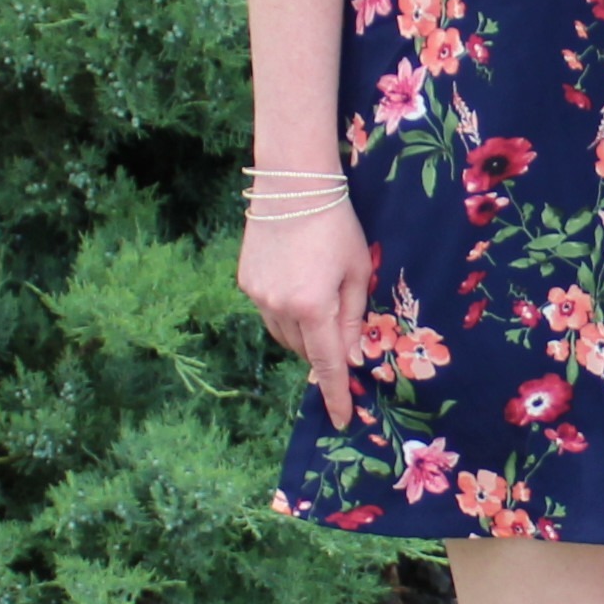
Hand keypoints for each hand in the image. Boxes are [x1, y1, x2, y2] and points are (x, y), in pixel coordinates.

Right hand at [238, 195, 372, 428]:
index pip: (327, 364)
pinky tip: (296, 284)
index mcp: (314, 307)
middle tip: (339, 332)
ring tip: (317, 302)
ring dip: (302, 333)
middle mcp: (281, 308)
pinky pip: (268, 312)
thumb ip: (355, 318)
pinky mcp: (245, 282)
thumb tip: (352, 358)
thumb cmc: (336, 224)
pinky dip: (285, 312)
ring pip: (283, 335)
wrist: (292, 185)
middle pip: (304, 350)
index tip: (339, 419)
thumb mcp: (357, 271)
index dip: (335, 394)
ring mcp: (258, 296)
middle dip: (322, 351)